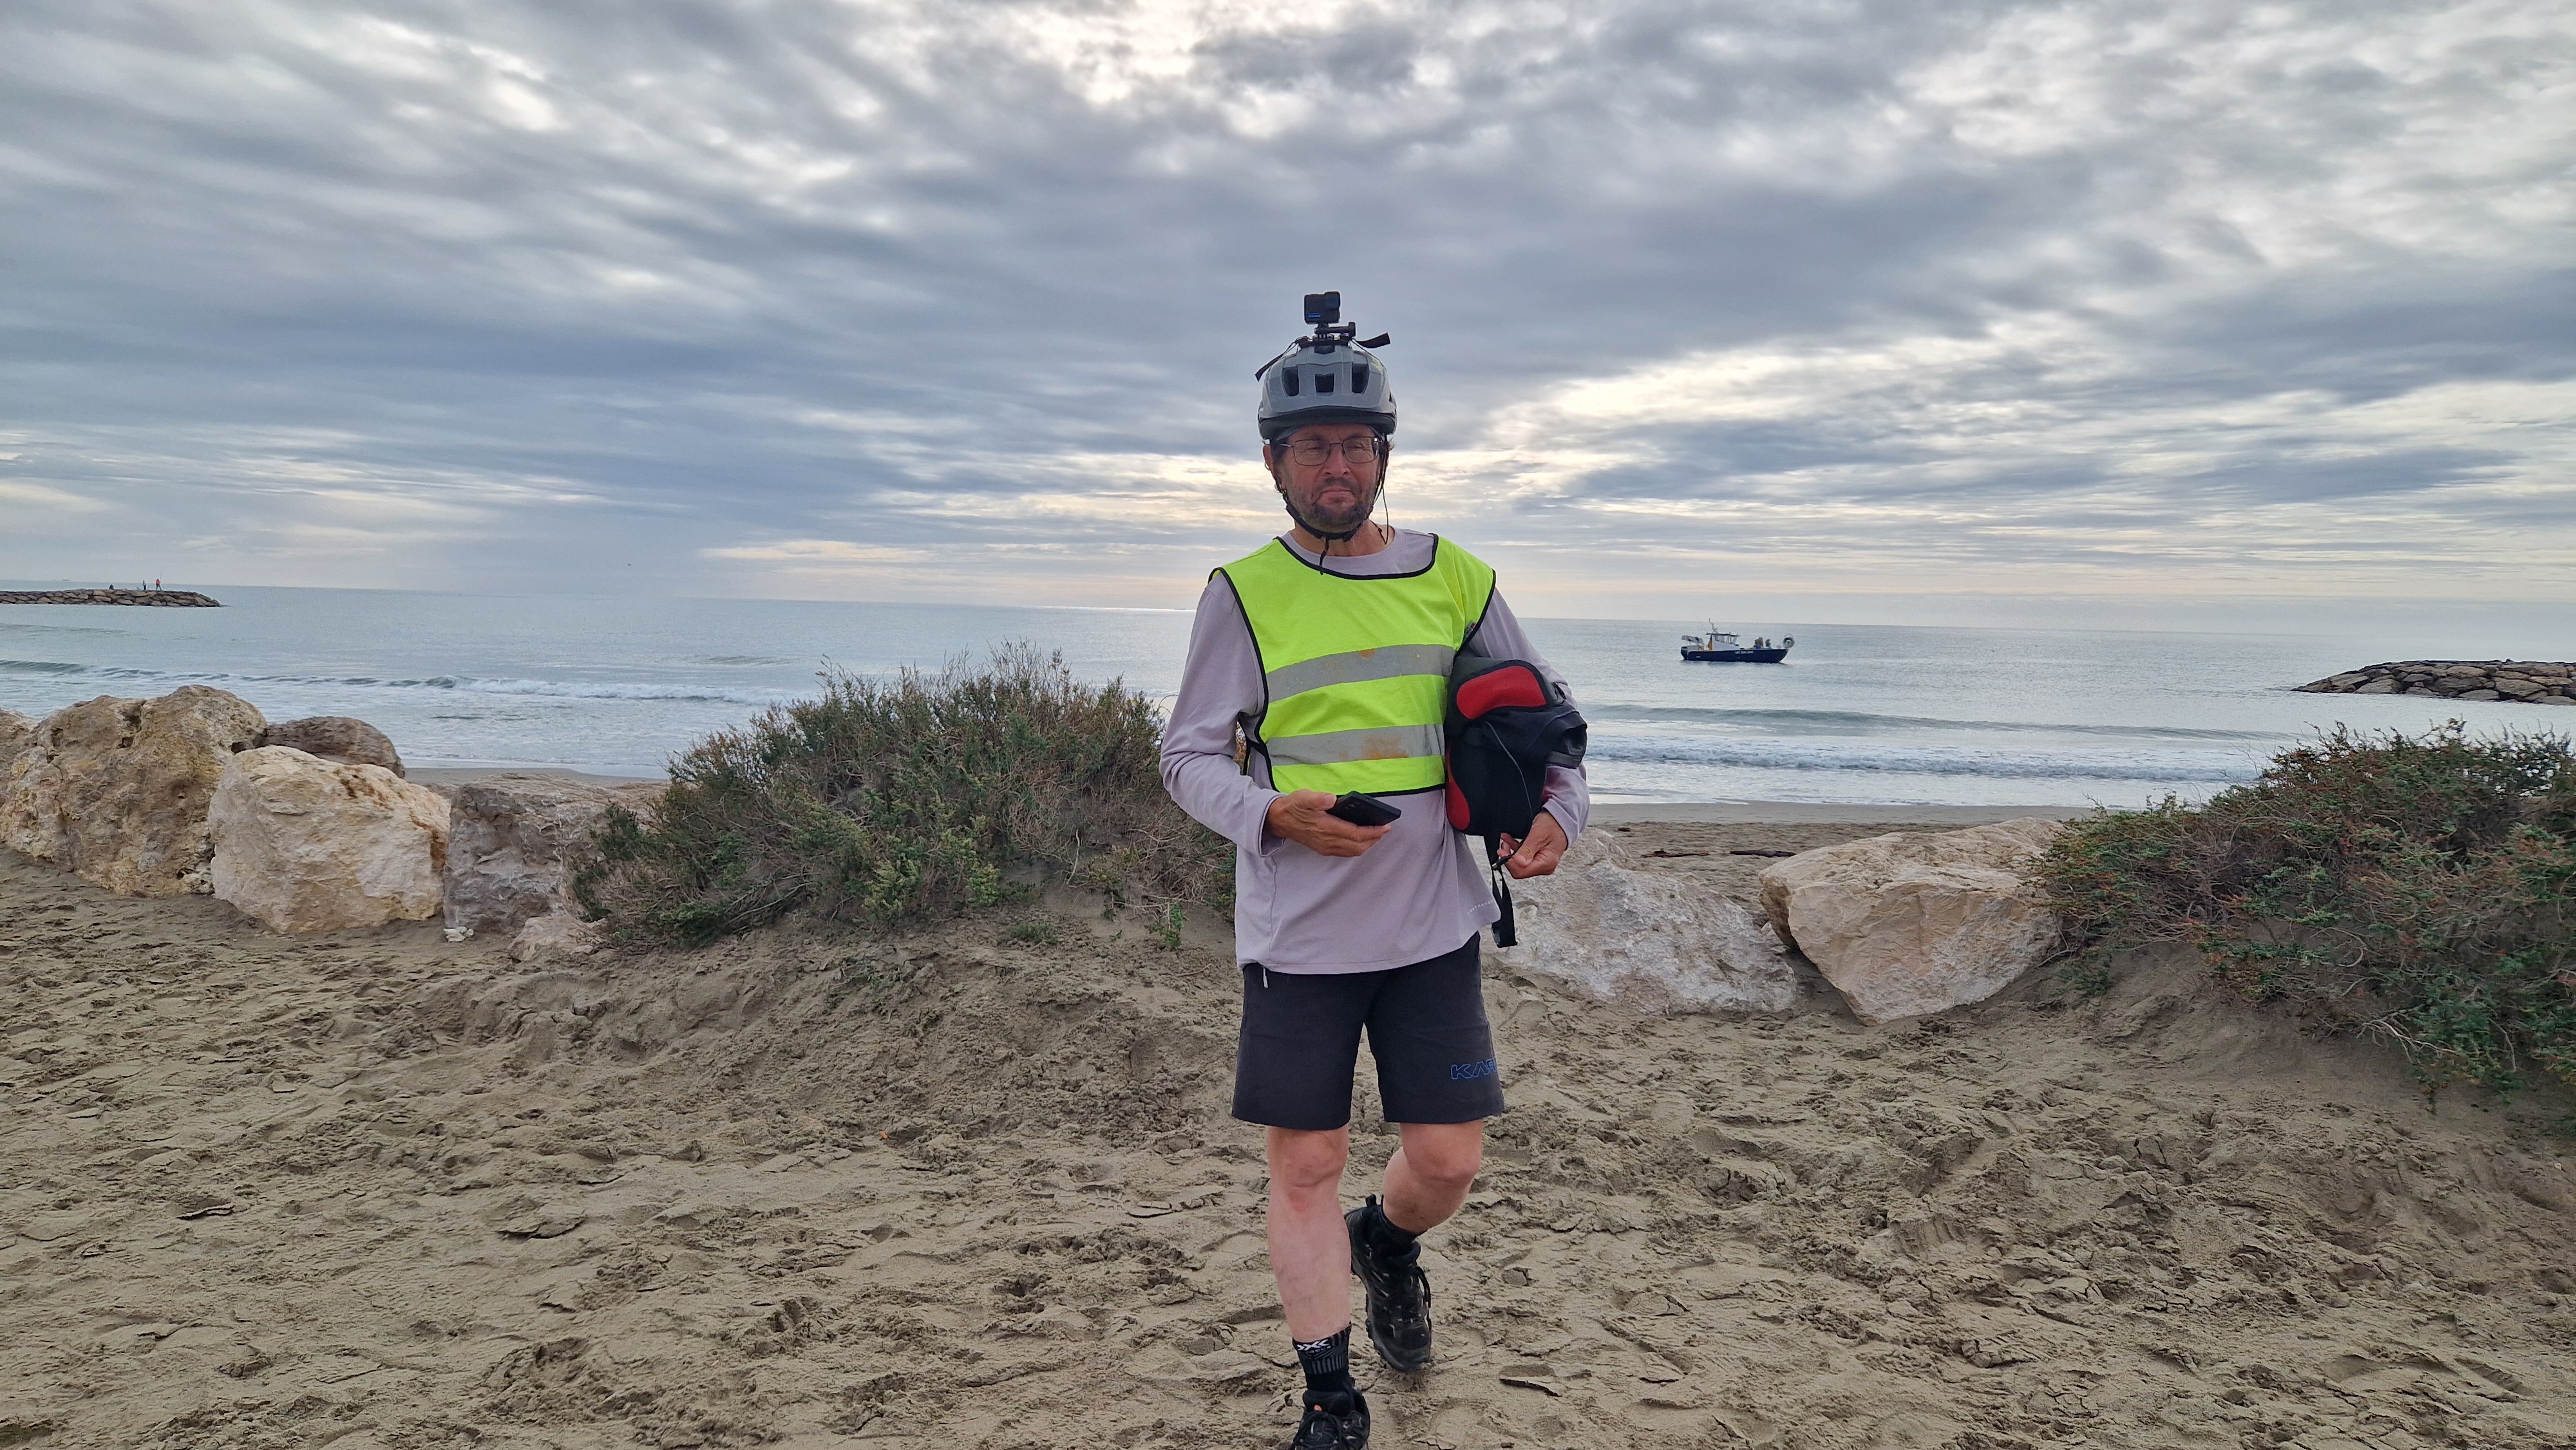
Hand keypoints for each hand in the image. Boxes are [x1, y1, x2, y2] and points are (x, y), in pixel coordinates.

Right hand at [1266, 790, 1390, 857]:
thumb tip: (1331, 798)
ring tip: (1376, 835)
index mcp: (1326, 827)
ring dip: (1367, 845)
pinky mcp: (1323, 849)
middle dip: (1374, 839)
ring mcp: (1325, 847)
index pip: (1355, 834)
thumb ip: (1318, 798)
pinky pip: (1345, 852)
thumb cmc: (1294, 807)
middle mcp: (1327, 841)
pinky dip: (1356, 848)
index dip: (1372, 832)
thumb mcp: (1303, 797)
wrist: (1279, 820)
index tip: (1385, 826)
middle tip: (1384, 830)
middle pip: (1357, 846)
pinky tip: (1360, 840)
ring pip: (1352, 851)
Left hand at [1498, 810, 1568, 878]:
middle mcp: (1545, 867)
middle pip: (1520, 869)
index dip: (1509, 863)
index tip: (1502, 852)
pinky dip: (1515, 850)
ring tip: (1507, 841)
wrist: (1560, 820)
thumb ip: (1527, 850)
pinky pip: (1523, 859)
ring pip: (1520, 864)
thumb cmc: (1553, 825)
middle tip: (1504, 846)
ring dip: (1511, 852)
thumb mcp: (1538, 834)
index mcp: (1547, 863)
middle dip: (1509, 857)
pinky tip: (1511, 841)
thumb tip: (1518, 862)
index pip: (1522, 871)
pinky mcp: (1538, 859)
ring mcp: (1541, 864)